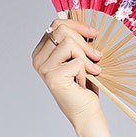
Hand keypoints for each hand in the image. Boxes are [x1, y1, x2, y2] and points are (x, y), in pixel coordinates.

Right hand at [31, 14, 104, 128]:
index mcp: (42, 51)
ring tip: (91, 72)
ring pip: (69, 43)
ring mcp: (43, 67)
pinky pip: (76, 61)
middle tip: (97, 57)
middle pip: (61, 30)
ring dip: (86, 58)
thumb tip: (86, 24)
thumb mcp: (81, 58)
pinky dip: (86, 71)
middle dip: (84, 42)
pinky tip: (83, 83)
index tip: (94, 33)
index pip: (56, 24)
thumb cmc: (85, 86)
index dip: (78, 25)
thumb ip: (78, 41)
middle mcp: (38, 58)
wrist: (86, 113)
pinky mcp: (52, 76)